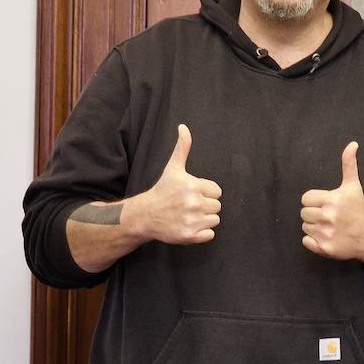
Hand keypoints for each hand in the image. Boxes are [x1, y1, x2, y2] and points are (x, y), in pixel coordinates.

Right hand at [129, 124, 222, 243]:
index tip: (192, 193)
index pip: (217, 192)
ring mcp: (192, 220)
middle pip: (217, 206)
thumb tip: (184, 127)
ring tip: (188, 215)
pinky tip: (189, 226)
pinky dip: (202, 233)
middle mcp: (193, 203)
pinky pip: (210, 235)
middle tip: (188, 205)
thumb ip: (183, 148)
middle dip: (205, 206)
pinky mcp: (190, 236)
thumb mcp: (173, 168)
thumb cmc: (162, 190)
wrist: (145, 215)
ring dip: (204, 219)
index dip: (206, 192)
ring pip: (215, 220)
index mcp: (193, 186)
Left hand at [301, 141, 363, 258]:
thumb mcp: (353, 186)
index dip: (315, 201)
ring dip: (314, 227)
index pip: (306, 199)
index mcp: (332, 199)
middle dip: (314, 214)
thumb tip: (352, 144)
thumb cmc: (359, 209)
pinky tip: (327, 237)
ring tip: (330, 226)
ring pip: (305, 226)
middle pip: (304, 213)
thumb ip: (349, 164)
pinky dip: (313, 241)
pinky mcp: (325, 248)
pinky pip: (306, 241)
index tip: (327, 205)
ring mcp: (326, 233)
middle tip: (329, 216)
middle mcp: (328, 216)